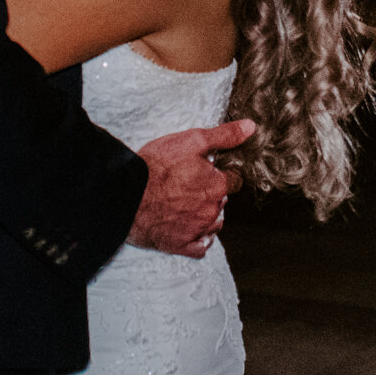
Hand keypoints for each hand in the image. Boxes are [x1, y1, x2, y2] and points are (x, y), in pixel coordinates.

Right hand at [127, 120, 254, 258]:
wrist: (125, 194)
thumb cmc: (156, 166)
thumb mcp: (192, 140)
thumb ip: (224, 136)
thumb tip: (250, 127)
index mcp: (217, 185)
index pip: (230, 181)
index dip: (214, 174)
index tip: (198, 171)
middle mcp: (212, 210)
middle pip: (219, 202)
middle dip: (208, 194)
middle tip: (186, 185)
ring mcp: (197, 230)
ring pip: (212, 224)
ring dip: (205, 216)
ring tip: (184, 205)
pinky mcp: (181, 245)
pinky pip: (200, 247)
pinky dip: (197, 239)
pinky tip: (188, 229)